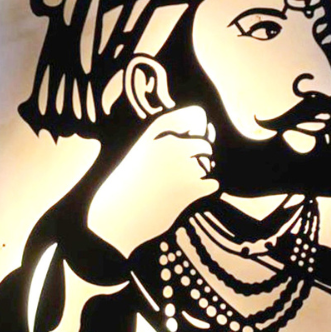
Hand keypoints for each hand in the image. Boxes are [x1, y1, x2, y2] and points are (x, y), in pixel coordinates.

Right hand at [87, 106, 217, 256]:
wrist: (117, 216)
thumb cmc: (131, 184)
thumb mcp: (143, 152)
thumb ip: (171, 139)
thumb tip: (210, 132)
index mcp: (156, 132)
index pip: (196, 115)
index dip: (199, 129)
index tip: (187, 144)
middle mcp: (169, 145)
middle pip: (205, 144)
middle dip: (201, 158)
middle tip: (184, 173)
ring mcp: (179, 167)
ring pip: (207, 166)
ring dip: (200, 176)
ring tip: (178, 187)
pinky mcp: (187, 189)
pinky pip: (213, 184)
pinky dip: (207, 190)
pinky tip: (189, 196)